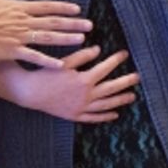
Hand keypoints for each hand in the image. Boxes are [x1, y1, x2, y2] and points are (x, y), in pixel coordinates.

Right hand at [0, 0, 91, 66]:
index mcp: (19, 7)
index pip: (46, 6)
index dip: (63, 7)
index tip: (77, 9)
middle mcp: (22, 21)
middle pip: (52, 21)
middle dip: (72, 23)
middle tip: (89, 25)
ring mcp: (18, 36)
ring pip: (47, 37)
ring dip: (65, 38)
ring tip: (82, 40)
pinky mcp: (11, 50)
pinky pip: (33, 56)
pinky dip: (47, 61)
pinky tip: (61, 65)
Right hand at [2, 46, 138, 122]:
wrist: (30, 93)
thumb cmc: (45, 74)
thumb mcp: (64, 62)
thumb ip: (82, 56)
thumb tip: (98, 50)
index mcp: (84, 80)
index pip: (105, 68)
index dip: (116, 60)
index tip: (124, 54)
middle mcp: (86, 96)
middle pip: (111, 88)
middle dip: (126, 81)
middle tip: (137, 77)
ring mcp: (81, 108)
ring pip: (106, 105)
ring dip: (120, 100)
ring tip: (132, 96)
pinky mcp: (75, 116)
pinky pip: (94, 118)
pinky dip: (105, 116)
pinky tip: (115, 114)